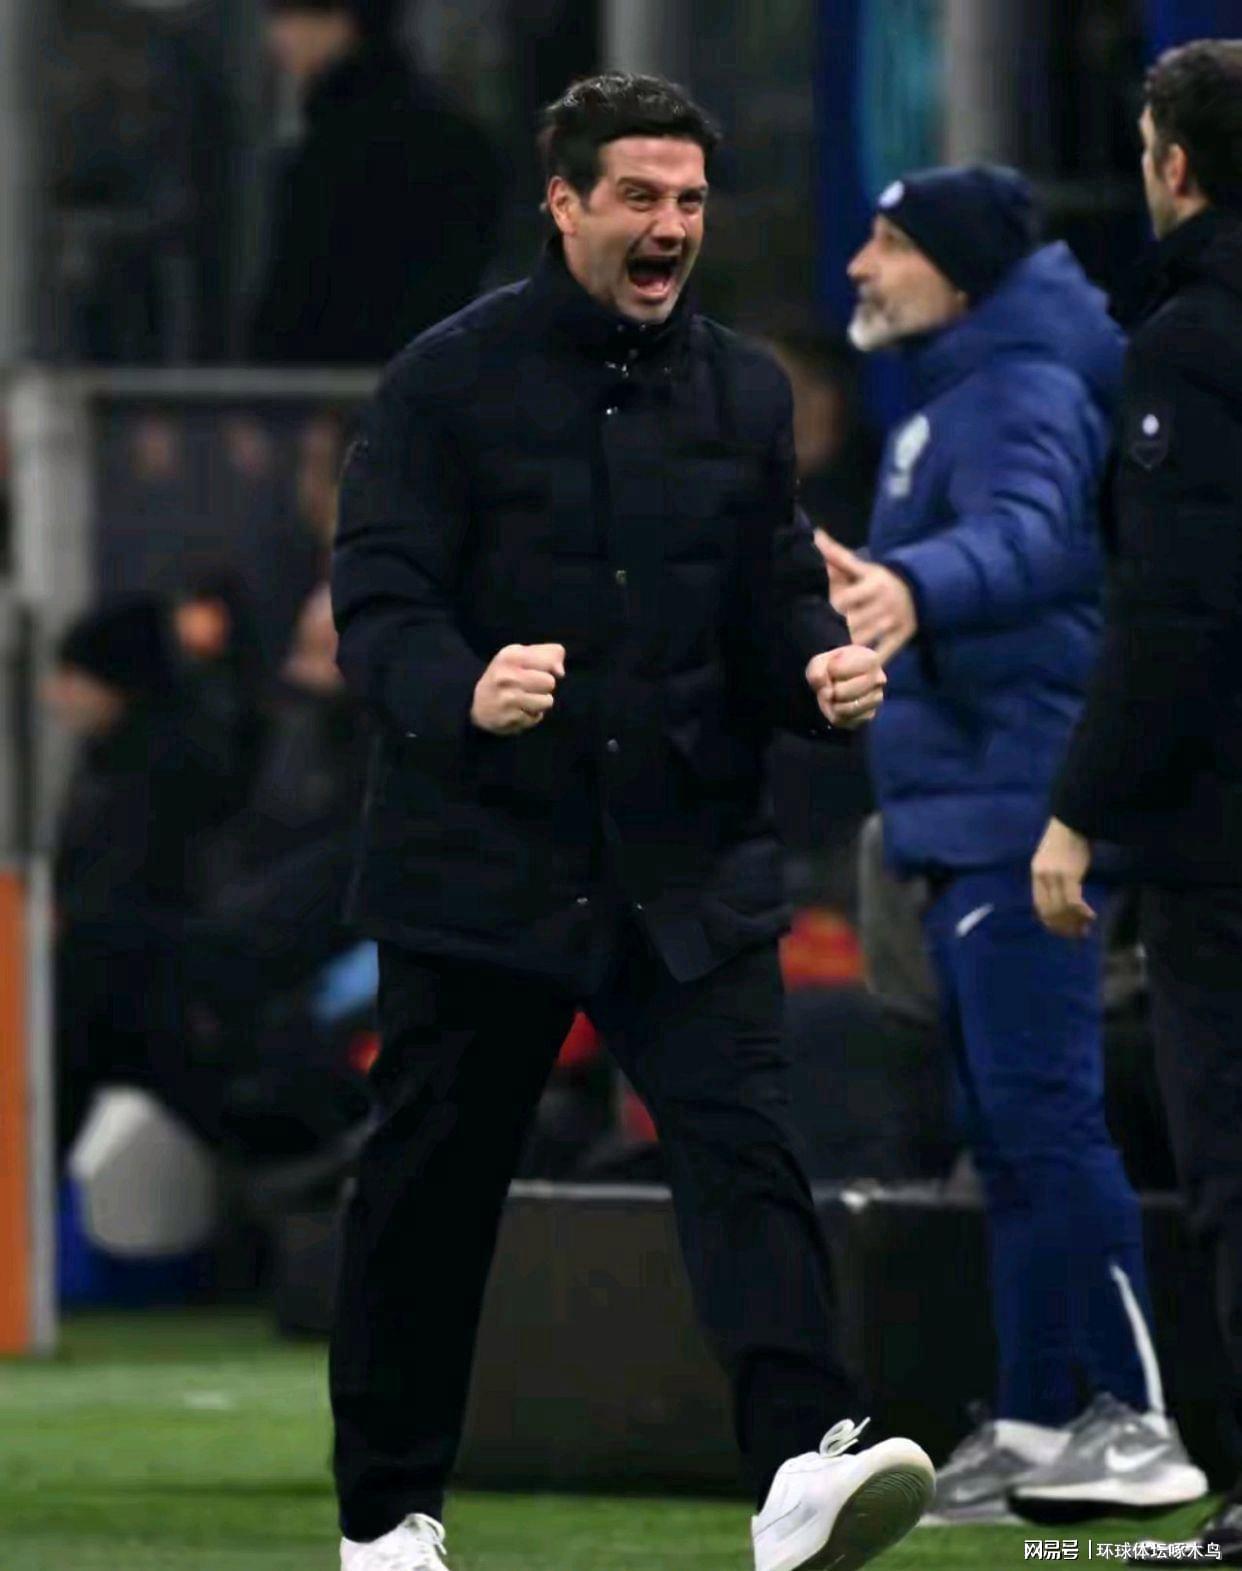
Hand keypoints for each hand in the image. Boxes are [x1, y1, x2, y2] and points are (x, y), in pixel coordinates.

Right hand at [471, 643, 564, 735]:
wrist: (477, 706)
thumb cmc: (504, 676)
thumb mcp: (520, 656)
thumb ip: (546, 655)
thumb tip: (560, 672)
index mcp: (511, 656)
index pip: (550, 658)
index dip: (549, 665)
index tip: (538, 669)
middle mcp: (508, 677)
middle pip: (550, 682)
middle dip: (543, 686)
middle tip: (528, 687)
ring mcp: (509, 700)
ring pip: (547, 701)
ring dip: (540, 703)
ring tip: (524, 700)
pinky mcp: (511, 719)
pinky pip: (537, 718)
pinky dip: (531, 716)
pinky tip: (518, 711)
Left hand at [806, 644, 886, 729]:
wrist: (842, 680)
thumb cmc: (833, 667)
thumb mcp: (820, 662)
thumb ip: (818, 671)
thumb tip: (826, 690)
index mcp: (869, 659)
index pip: (846, 668)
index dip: (833, 670)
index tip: (832, 668)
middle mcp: (878, 679)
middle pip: (842, 693)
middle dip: (831, 691)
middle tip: (831, 686)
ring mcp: (876, 698)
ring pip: (847, 709)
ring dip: (834, 705)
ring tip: (835, 697)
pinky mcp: (870, 715)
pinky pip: (848, 721)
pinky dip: (838, 716)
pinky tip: (839, 707)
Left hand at [815, 533, 916, 666]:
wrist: (921, 588)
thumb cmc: (881, 579)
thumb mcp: (863, 567)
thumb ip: (837, 555)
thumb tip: (815, 535)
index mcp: (873, 584)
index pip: (845, 599)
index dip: (827, 609)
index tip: (806, 617)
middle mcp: (883, 604)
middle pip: (852, 622)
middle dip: (831, 633)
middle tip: (807, 646)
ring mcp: (893, 624)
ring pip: (864, 641)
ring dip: (843, 653)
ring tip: (820, 666)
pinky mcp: (901, 639)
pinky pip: (882, 655)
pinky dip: (866, 666)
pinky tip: (847, 676)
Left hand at [1032, 817, 1095, 937]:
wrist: (1074, 821)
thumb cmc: (1069, 839)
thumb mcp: (1055, 860)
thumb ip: (1055, 878)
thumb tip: (1064, 901)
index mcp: (1036, 874)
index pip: (1039, 906)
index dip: (1050, 922)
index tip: (1064, 931)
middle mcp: (1041, 877)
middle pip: (1049, 911)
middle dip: (1063, 927)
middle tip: (1078, 934)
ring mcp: (1053, 877)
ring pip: (1061, 910)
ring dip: (1074, 922)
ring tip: (1086, 928)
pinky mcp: (1068, 876)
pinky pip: (1072, 902)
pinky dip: (1081, 912)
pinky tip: (1090, 915)